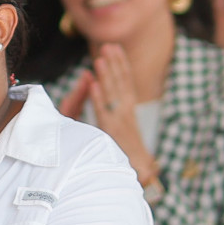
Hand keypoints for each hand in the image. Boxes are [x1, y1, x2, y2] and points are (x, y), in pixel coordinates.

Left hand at [81, 43, 156, 179]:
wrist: (136, 180)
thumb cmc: (117, 155)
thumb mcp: (105, 126)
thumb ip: (92, 103)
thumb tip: (88, 79)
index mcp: (127, 113)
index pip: (125, 83)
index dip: (120, 65)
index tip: (113, 47)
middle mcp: (127, 116)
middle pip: (122, 85)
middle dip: (115, 64)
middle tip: (108, 44)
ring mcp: (121, 126)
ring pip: (113, 96)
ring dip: (107, 76)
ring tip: (100, 58)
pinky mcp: (113, 137)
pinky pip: (104, 114)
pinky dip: (98, 98)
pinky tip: (93, 85)